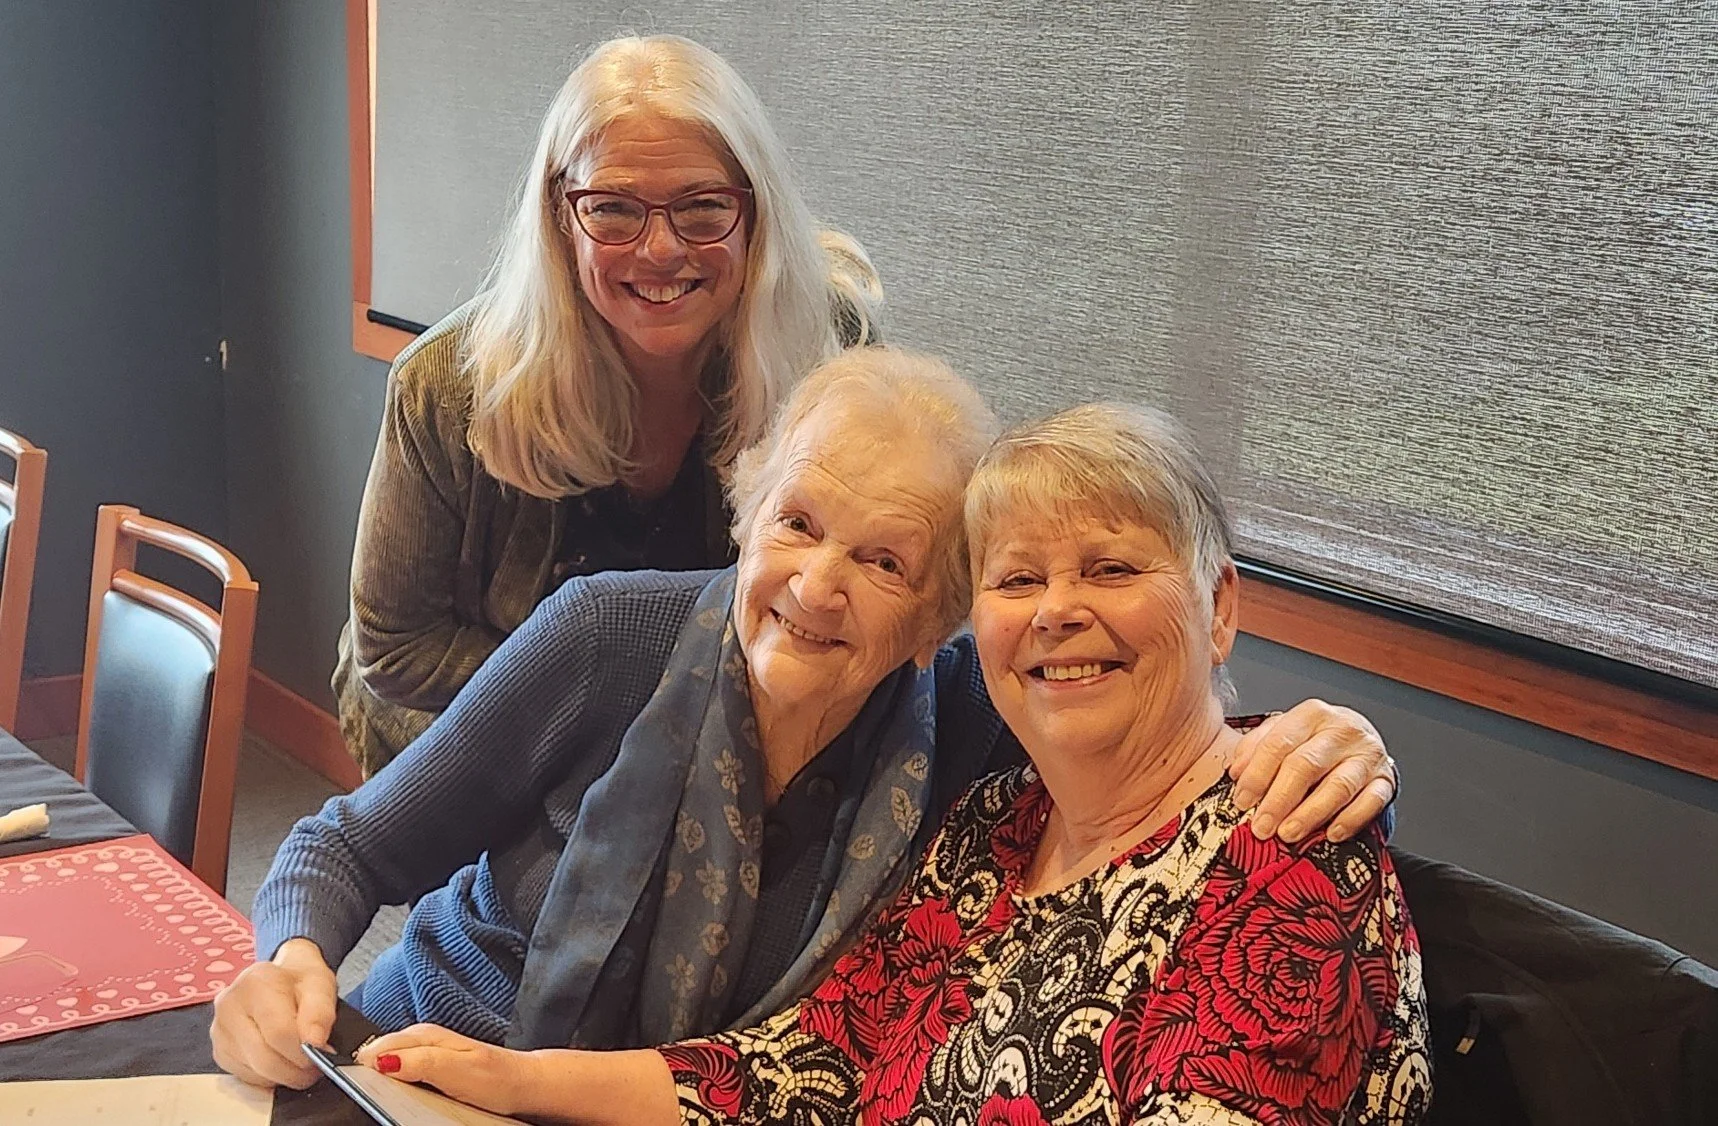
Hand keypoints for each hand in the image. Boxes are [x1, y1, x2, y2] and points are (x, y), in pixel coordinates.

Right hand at [210, 937, 336, 1088]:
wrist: (279, 978)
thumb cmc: (300, 981)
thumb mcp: (321, 985)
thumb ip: (320, 1013)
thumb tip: (314, 1044)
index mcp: (255, 983)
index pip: (279, 1032)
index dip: (304, 1052)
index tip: (322, 1054)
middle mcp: (229, 1006)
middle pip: (264, 1058)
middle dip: (295, 1070)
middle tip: (315, 1066)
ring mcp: (219, 1031)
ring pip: (256, 1072)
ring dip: (284, 1075)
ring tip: (300, 1061)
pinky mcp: (219, 1051)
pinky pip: (247, 1077)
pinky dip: (269, 1076)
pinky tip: (280, 1059)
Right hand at [354, 1024, 533, 1114]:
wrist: (522, 1084)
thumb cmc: (497, 1077)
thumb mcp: (457, 1070)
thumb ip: (420, 1062)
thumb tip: (383, 1060)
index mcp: (423, 1036)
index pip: (375, 1048)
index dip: (362, 1067)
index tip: (361, 1085)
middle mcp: (422, 1040)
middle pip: (378, 1055)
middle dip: (369, 1072)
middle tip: (371, 1093)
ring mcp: (427, 1053)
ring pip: (389, 1063)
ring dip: (383, 1078)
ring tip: (384, 1094)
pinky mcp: (432, 1067)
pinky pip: (402, 1072)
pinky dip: (397, 1082)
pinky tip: (402, 1093)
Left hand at [1228, 700, 1394, 842]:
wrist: (1362, 742)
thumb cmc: (1317, 741)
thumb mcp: (1284, 733)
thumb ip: (1257, 748)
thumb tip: (1237, 771)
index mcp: (1311, 714)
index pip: (1278, 743)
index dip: (1257, 775)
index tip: (1242, 801)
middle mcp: (1342, 730)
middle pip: (1305, 766)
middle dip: (1279, 800)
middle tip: (1262, 825)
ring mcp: (1367, 755)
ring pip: (1337, 786)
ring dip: (1310, 814)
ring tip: (1288, 833)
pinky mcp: (1386, 779)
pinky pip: (1370, 802)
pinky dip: (1349, 820)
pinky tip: (1331, 834)